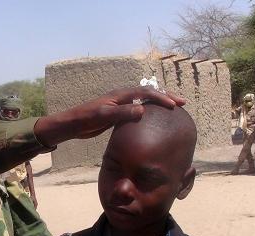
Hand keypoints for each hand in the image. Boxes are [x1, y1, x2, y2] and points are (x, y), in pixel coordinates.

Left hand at [34, 86, 185, 145]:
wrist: (72, 124)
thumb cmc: (85, 119)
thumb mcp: (103, 116)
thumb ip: (122, 113)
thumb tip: (143, 110)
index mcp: (121, 95)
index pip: (146, 93)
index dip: (162, 98)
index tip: (175, 105)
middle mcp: (122, 97)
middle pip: (149, 93)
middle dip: (166, 96)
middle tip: (182, 102)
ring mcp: (120, 104)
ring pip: (145, 101)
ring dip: (159, 103)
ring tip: (174, 108)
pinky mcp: (117, 113)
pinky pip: (138, 109)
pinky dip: (150, 111)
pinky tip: (155, 119)